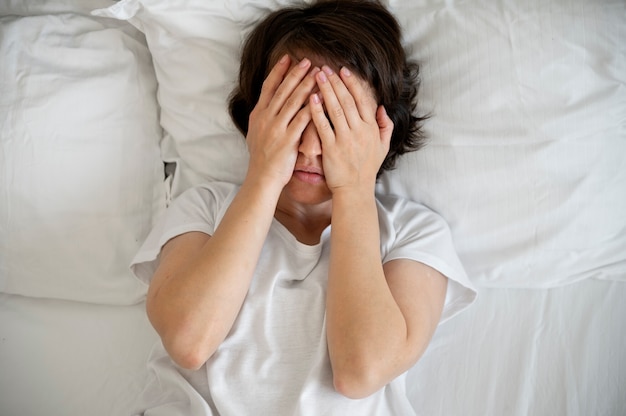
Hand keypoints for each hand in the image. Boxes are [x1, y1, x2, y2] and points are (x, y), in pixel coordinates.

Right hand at [245, 55, 319, 186]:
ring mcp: (276, 128)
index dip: (278, 71)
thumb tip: (267, 104)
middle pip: (282, 90)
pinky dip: (312, 108)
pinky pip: (302, 120)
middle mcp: (266, 118)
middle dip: (296, 74)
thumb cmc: (262, 158)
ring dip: (306, 85)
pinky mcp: (287, 139)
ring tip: (318, 74)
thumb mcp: (255, 133)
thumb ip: (263, 118)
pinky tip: (321, 99)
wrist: (262, 178)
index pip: (268, 87)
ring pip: (293, 101)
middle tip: (308, 60)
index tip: (288, 58)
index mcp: (258, 114)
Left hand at [309, 66, 392, 193]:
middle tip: (325, 67)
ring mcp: (345, 139)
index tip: (344, 70)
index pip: (362, 100)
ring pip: (335, 109)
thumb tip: (382, 108)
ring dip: (326, 90)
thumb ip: (384, 126)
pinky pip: (323, 125)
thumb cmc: (367, 169)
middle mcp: (359, 131)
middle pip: (347, 101)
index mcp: (371, 128)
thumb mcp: (383, 147)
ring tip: (317, 76)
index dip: (353, 84)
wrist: (355, 190)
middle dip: (336, 82)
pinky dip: (317, 111)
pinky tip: (311, 98)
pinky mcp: (331, 148)